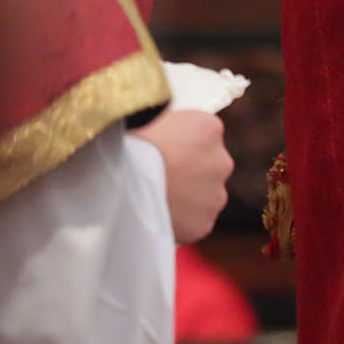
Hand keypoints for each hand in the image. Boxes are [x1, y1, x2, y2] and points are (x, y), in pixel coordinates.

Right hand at [130, 108, 232, 243]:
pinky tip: (159, 214)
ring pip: (205, 196)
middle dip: (190, 173)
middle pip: (210, 167)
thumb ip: (170, 127)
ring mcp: (216, 194)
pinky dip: (181, 221)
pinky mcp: (204, 223)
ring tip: (157, 198)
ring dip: (188, 198)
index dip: (184, 146)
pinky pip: (195, 222)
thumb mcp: (152, 121)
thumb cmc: (126, 146)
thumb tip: (167, 134)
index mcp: (209, 128)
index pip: (205, 135)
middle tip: (163, 178)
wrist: (121, 184)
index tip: (168, 153)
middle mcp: (221, 160)